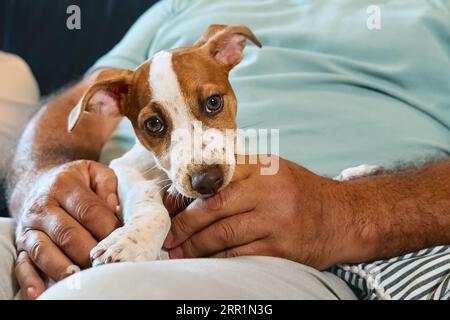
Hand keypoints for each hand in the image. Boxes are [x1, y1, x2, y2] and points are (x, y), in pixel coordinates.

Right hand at [13, 160, 120, 298]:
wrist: (38, 183)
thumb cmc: (75, 181)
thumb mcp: (93, 172)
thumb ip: (108, 183)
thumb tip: (115, 206)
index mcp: (65, 186)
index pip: (89, 211)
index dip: (107, 228)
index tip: (121, 241)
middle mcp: (44, 207)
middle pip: (68, 234)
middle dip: (88, 251)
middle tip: (105, 264)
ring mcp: (31, 228)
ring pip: (44, 250)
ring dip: (61, 267)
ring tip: (78, 277)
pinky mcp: (22, 245)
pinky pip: (23, 264)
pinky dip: (30, 280)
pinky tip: (40, 292)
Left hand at [163, 156, 351, 269]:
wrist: (344, 216)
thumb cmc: (300, 191)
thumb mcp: (274, 170)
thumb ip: (240, 172)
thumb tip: (195, 187)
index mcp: (262, 168)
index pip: (214, 178)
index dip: (187, 195)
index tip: (168, 208)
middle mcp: (269, 191)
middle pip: (214, 208)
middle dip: (184, 225)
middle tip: (167, 237)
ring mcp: (277, 220)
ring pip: (224, 234)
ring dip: (195, 247)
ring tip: (178, 253)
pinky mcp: (283, 247)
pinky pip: (241, 255)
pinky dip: (218, 260)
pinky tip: (204, 261)